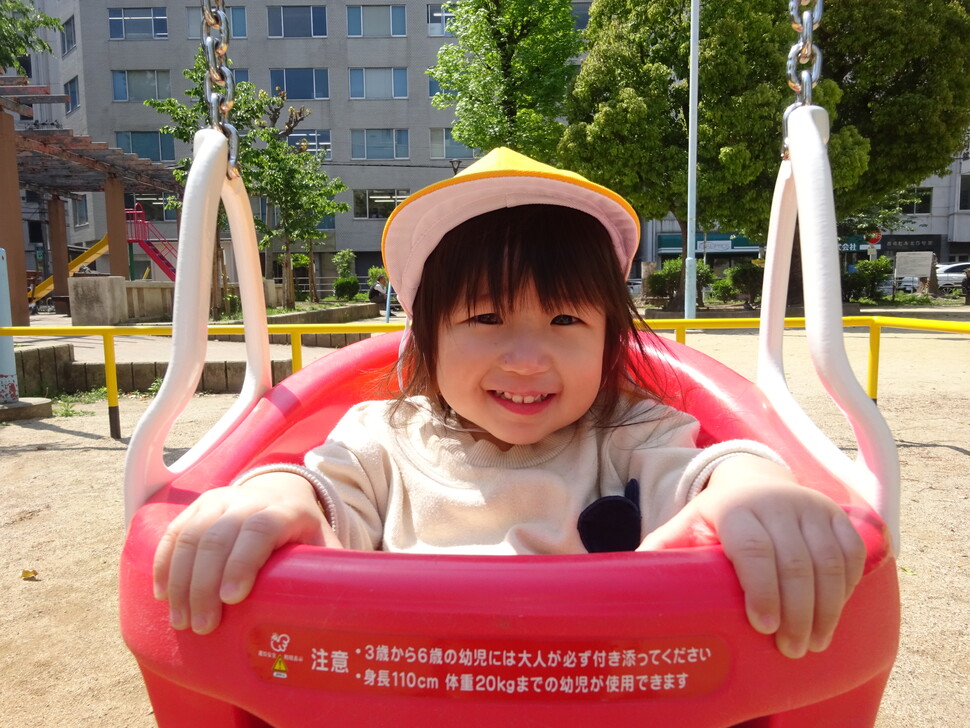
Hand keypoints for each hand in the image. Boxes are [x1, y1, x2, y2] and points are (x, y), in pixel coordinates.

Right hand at [153, 472, 339, 634]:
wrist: (281, 491)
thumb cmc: (303, 532)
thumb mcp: (324, 544)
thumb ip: (332, 571)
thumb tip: (347, 609)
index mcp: (285, 510)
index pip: (260, 530)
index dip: (243, 562)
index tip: (233, 599)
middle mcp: (248, 500)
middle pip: (219, 537)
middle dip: (205, 585)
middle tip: (203, 626)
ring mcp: (219, 500)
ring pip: (191, 536)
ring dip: (181, 581)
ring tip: (182, 621)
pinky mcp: (197, 507)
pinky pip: (174, 533)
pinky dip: (165, 564)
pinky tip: (163, 594)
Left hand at [640, 456, 865, 658]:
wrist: (755, 478)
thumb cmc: (715, 517)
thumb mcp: (684, 527)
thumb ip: (661, 553)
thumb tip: (623, 586)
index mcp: (734, 508)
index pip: (753, 550)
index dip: (761, 589)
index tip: (762, 627)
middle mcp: (776, 504)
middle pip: (795, 563)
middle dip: (797, 613)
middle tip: (791, 649)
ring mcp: (811, 507)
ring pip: (829, 562)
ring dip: (827, 608)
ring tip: (814, 642)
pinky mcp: (838, 515)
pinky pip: (852, 554)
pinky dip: (848, 587)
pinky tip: (835, 613)